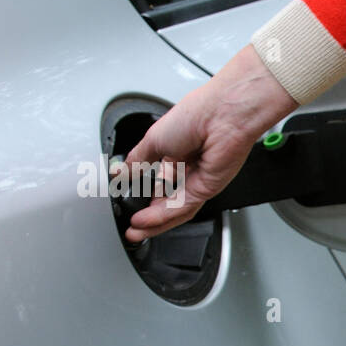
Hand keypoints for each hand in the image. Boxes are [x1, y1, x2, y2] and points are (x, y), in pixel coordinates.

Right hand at [122, 45, 296, 241]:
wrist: (223, 115)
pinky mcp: (208, 188)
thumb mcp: (154, 139)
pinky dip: (163, 215)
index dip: (143, 197)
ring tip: (136, 230)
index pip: (158, 183)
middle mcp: (188, 169)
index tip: (127, 207)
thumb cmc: (196, 115)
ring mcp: (199, 180)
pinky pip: (183, 206)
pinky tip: (147, 220)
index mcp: (176, 154)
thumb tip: (122, 172)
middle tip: (131, 228)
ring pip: (175, 209)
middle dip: (148, 218)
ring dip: (154, 222)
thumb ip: (138, 160)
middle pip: (167, 202)